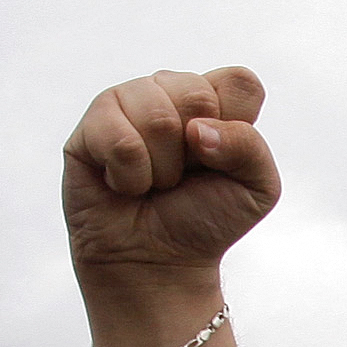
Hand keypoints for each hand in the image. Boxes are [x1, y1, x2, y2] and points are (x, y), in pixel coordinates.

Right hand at [62, 67, 278, 296]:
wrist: (157, 264)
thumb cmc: (206, 220)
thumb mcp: (257, 189)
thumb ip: (249, 147)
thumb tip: (195, 129)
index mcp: (212, 97)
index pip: (239, 83)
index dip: (237, 127)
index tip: (220, 161)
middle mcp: (167, 90)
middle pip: (195, 94)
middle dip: (195, 153)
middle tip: (181, 177)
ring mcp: (126, 103)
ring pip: (156, 117)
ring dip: (161, 169)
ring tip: (153, 182)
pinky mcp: (89, 129)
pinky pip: (119, 140)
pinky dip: (130, 176)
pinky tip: (124, 185)